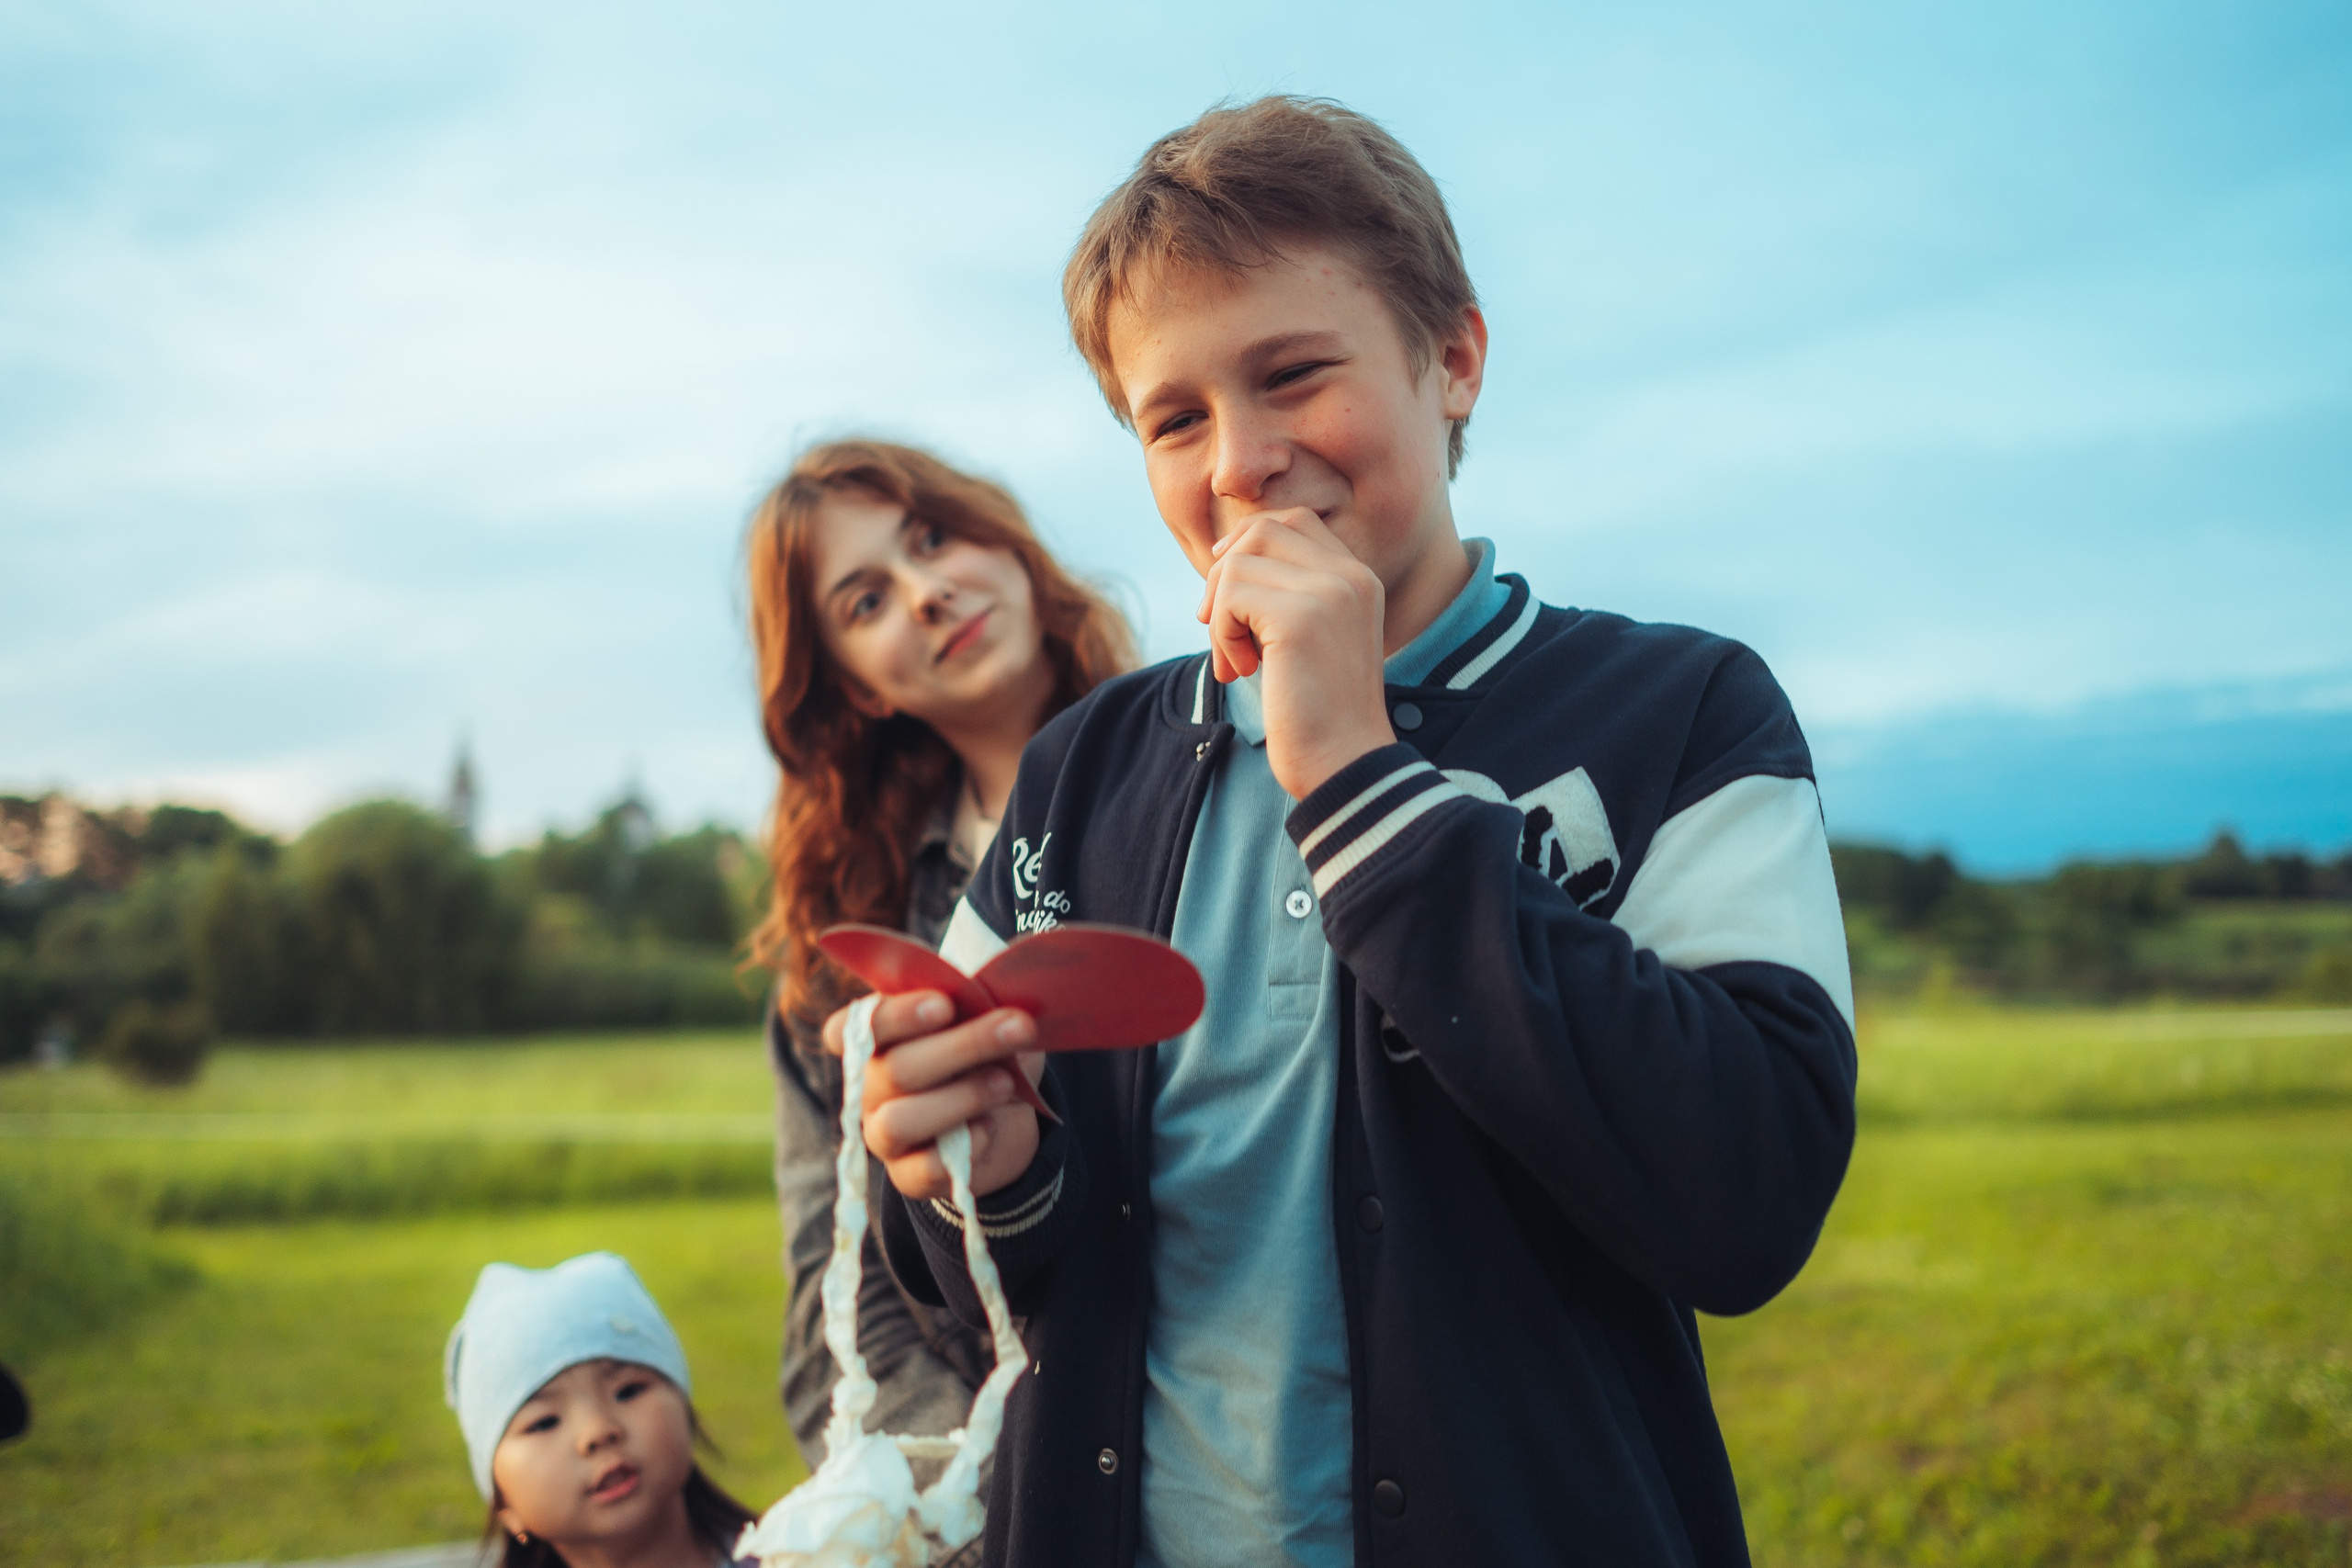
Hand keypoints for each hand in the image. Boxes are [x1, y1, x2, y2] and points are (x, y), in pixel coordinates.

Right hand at [823, 991, 1042, 1199]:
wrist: (1008, 1112)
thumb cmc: (986, 1050)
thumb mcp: (985, 1018)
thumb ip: (976, 1002)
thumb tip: (1000, 990)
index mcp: (875, 1037)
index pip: (854, 1025)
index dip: (895, 1015)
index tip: (946, 1003)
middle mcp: (869, 1085)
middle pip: (896, 1068)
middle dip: (963, 1046)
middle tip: (1018, 1027)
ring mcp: (882, 1133)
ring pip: (901, 1120)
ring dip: (963, 1097)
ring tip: (1007, 1083)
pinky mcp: (908, 1175)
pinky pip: (925, 1167)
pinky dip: (964, 1145)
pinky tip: (990, 1127)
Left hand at [1197, 508, 1395, 798]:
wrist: (1344, 764)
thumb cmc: (1318, 715)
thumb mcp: (1308, 641)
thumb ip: (1283, 596)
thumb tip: (1219, 560)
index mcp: (1359, 579)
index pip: (1294, 522)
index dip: (1249, 547)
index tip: (1229, 595)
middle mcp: (1351, 576)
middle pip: (1263, 530)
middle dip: (1224, 574)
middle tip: (1217, 627)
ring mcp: (1329, 591)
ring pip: (1238, 563)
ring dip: (1220, 614)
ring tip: (1237, 661)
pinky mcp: (1300, 617)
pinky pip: (1230, 596)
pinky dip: (1221, 634)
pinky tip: (1242, 672)